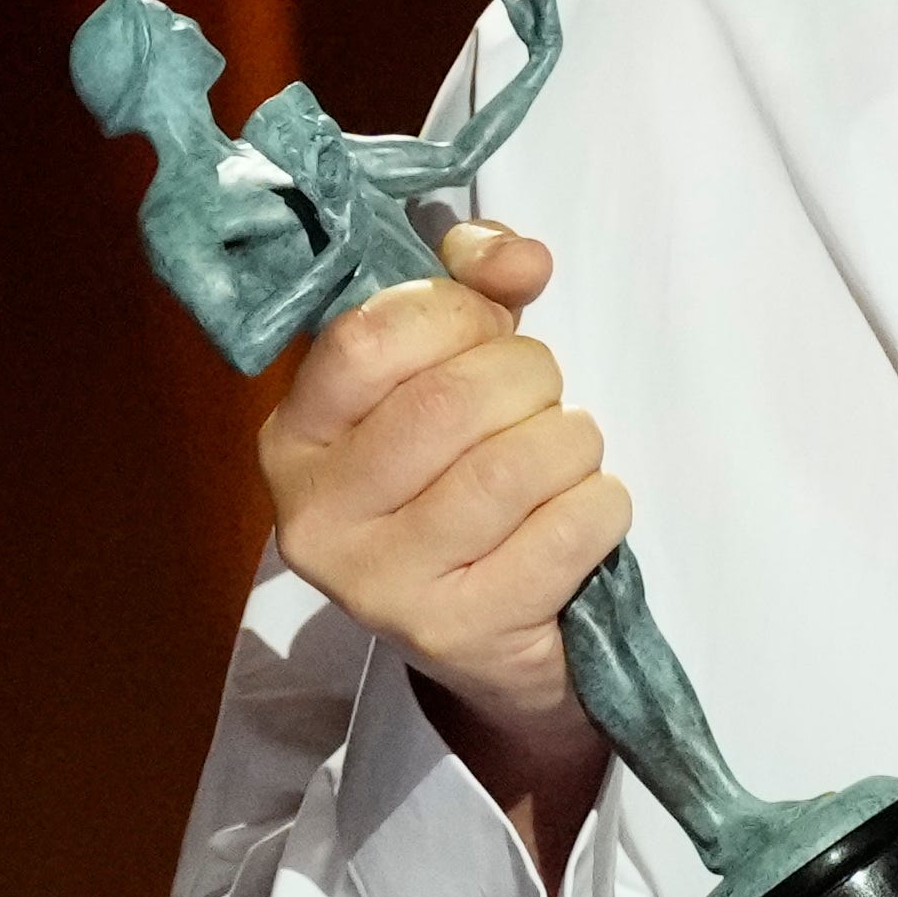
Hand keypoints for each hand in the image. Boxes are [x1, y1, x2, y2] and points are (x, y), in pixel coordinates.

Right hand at [258, 222, 620, 837]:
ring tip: (563, 460)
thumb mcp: (446, 371)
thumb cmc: (459, 480)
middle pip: (454, 399)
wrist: (488, 639)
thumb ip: (472, 289)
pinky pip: (567, 530)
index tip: (490, 329)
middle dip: (530, 380)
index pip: (371, 337)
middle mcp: (317, 516)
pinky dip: (601, 506)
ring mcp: (379, 585)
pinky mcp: (457, 633)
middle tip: (539, 403)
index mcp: (296, 436)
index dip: (456, 314)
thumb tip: (518, 258)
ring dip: (571, 445)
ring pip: (517, 463)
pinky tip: (584, 515)